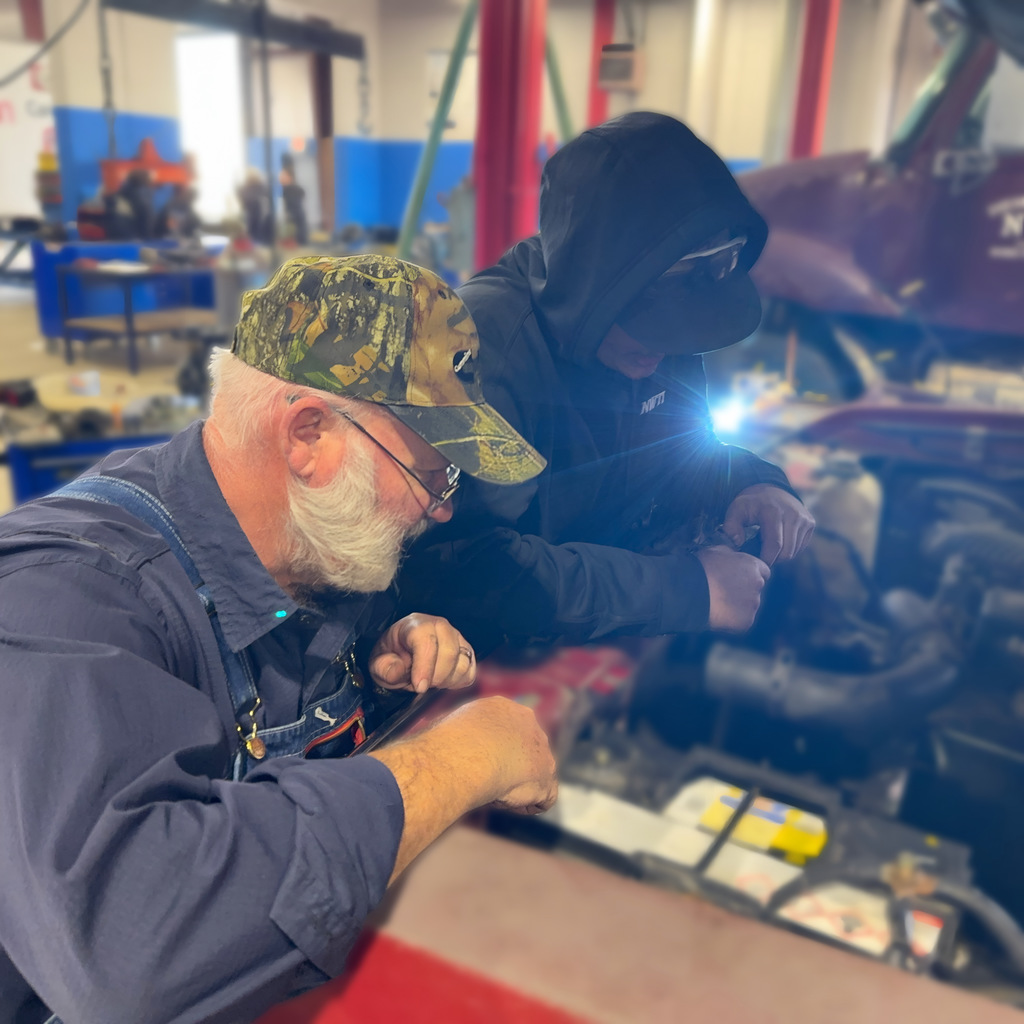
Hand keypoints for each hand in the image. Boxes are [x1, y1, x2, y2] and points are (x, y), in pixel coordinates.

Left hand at [369, 613, 475, 693]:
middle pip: (449, 652)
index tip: (419, 686)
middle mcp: (439, 626)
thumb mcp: (378, 664)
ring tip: (431, 682)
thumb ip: (384, 668)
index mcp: (415, 625)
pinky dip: (458, 682)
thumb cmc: (392, 658)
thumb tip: (398, 670)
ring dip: (447, 680)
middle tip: (421, 685)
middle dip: (435, 677)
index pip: (427, 641)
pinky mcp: (466, 651)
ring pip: (462, 662)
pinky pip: (470, 671)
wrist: (402, 658)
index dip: (425, 666)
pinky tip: (444, 682)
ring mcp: (456, 637)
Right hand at [449, 697, 557, 813]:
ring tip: (491, 791)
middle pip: (526, 750)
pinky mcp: (546, 778)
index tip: (481, 762)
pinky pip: (541, 799)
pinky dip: (524, 806)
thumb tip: (446, 739)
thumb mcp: (449, 727)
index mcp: (504, 709)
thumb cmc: (450, 743)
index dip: (495, 749)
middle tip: (488, 780)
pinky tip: (504, 802)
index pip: (507, 730)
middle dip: (511, 766)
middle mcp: (529, 724)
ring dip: (516, 787)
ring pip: (534, 775)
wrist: (468, 756)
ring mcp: (542, 751)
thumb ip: (460, 733)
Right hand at [695, 544, 770, 631]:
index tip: (739, 578)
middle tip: (726, 592)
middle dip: (746, 590)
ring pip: (750, 606)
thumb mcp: (717, 551)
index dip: (751, 575)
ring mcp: (753, 605)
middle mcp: (758, 585)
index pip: (764, 571)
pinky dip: (733, 620)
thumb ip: (732, 555)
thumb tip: (734, 558)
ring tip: (720, 604)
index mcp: (753, 566)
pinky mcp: (746, 622)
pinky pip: (742, 621)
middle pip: (757, 589)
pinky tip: (719, 614)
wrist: (689, 592)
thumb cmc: (701, 568)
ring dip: (739, 605)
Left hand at [722, 483, 814, 565]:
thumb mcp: (736, 510)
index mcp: (773, 512)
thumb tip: (738, 543)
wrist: (771, 489)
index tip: (757, 563)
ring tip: (768, 547)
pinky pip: (801, 547)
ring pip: (794, 552)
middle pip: (786, 552)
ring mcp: (804, 519)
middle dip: (773, 559)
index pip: (774, 544)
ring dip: (781, 555)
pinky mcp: (810, 523)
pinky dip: (789, 549)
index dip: (766, 559)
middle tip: (761, 555)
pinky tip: (779, 541)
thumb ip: (731, 526)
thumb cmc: (751, 503)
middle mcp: (793, 515)